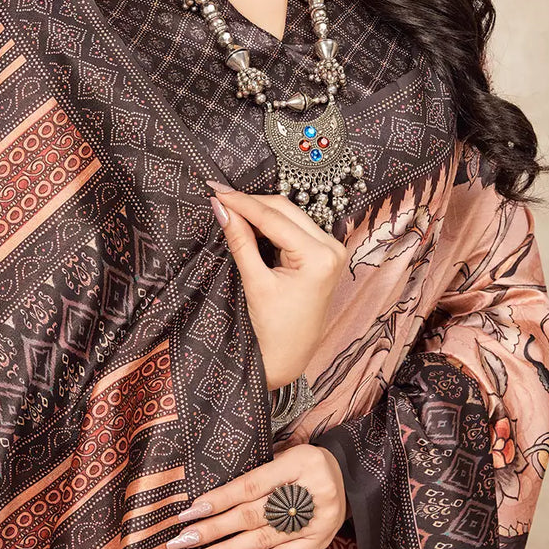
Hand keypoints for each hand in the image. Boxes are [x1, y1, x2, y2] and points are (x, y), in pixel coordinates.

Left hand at [165, 443, 347, 548]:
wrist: (351, 477)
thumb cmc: (309, 464)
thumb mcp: (288, 452)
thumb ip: (258, 474)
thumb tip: (211, 499)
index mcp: (300, 463)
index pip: (252, 486)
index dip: (219, 500)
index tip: (189, 512)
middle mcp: (310, 494)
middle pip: (253, 516)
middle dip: (212, 530)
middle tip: (180, 541)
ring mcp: (315, 523)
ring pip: (262, 540)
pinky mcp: (318, 543)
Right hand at [208, 180, 346, 391]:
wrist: (288, 358)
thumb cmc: (274, 330)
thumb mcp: (255, 282)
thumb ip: (240, 241)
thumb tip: (223, 208)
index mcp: (319, 257)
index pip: (274, 218)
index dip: (243, 202)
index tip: (217, 190)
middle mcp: (332, 248)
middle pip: (285, 211)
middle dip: (251, 203)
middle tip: (219, 196)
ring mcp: (330, 251)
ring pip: (289, 216)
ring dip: (260, 211)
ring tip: (229, 206)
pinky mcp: (322, 255)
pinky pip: (293, 228)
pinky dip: (270, 223)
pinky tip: (249, 220)